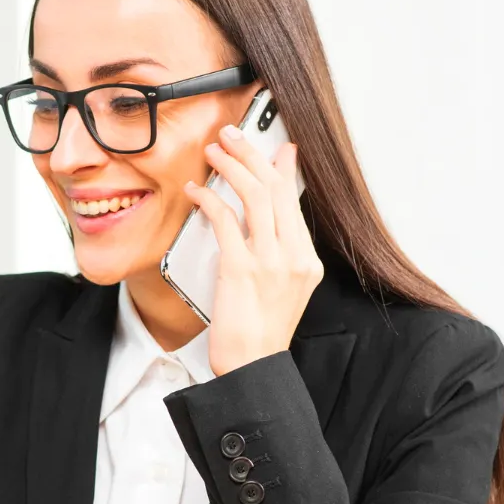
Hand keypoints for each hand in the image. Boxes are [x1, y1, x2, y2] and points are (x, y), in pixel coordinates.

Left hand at [183, 125, 322, 376]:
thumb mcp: (280, 287)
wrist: (252, 368)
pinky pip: (226, 221)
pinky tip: (196, 190)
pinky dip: (209, 199)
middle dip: (251, 154)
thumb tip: (265, 217)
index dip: (280, 166)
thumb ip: (276, 249)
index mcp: (306, 260)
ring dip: (231, 166)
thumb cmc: (258, 333)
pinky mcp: (241, 269)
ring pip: (255, 196)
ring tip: (214, 150)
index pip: (294, 200)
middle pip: (276, 189)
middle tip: (231, 135)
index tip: (272, 145)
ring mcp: (270, 262)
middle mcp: (294, 257)